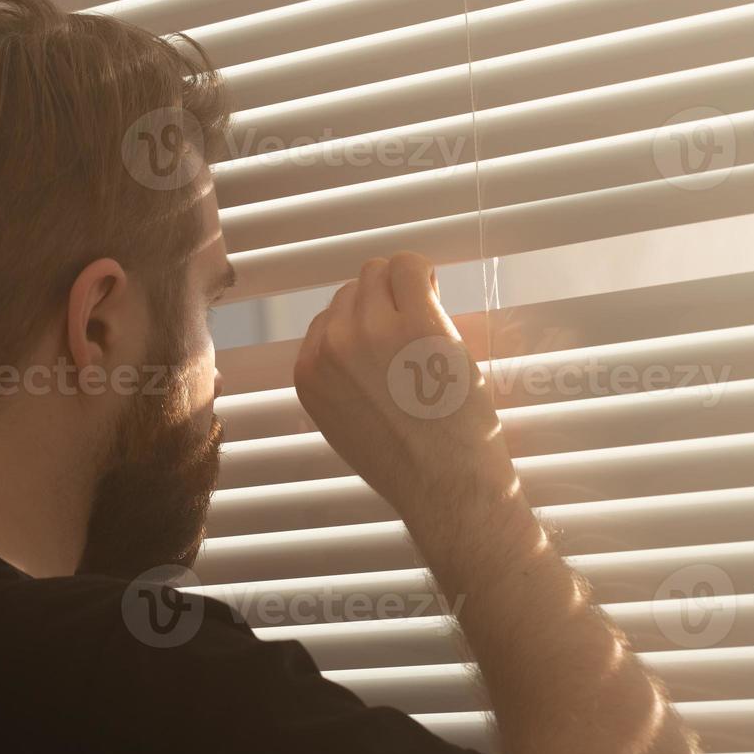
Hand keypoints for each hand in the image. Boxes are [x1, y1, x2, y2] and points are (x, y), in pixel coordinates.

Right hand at [293, 252, 531, 545]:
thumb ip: (339, 380)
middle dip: (382, 303)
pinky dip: (424, 273)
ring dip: (404, 286)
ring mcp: (371, 331)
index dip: (362, 326)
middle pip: (352, 290)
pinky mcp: (415, 322)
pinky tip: (437, 295)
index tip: (388, 343)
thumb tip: (359, 344)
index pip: (328, 319)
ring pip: (378, 271)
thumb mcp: (344, 424)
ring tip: (427, 319)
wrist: (445, 487)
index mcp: (309, 374)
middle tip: (412, 332)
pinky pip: (410, 266)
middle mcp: (331, 347)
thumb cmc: (406, 464)